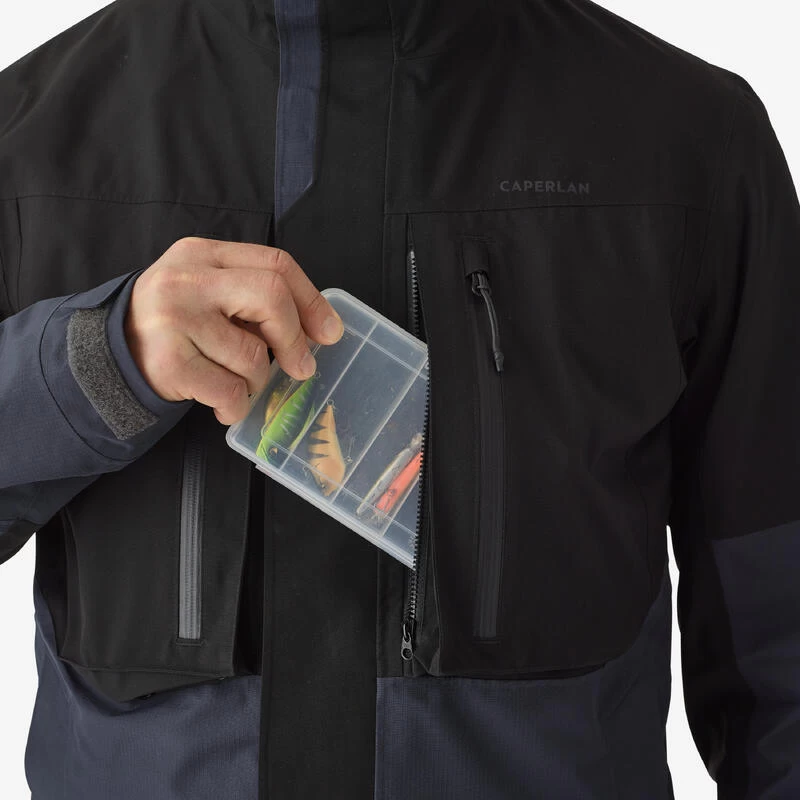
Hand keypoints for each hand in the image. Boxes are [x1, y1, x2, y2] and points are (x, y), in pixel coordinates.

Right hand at [123, 236, 343, 424]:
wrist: (111, 357)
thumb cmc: (176, 326)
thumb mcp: (209, 292)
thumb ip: (256, 298)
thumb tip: (322, 330)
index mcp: (204, 254)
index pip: (276, 264)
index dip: (312, 301)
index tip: (330, 333)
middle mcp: (188, 279)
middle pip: (271, 297)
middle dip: (294, 339)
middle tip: (301, 367)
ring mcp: (175, 320)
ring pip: (253, 356)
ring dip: (257, 382)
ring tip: (237, 382)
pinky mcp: (170, 363)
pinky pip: (231, 390)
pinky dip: (238, 405)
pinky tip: (225, 404)